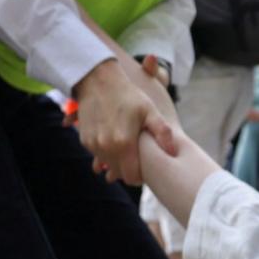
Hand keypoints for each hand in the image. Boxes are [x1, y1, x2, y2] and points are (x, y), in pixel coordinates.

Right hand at [74, 59, 176, 184]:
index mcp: (123, 143)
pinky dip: (106, 153)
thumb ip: (162, 132)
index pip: (132, 177)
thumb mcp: (150, 111)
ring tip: (127, 149)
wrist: (99, 81)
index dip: (140, 177)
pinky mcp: (85, 140)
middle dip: (128, 171)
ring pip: (107, 165)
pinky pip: (97, 155)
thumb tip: (173, 153)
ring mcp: (93, 144)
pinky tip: (115, 141)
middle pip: (119, 174)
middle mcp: (106, 147)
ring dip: (116, 162)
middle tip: (138, 160)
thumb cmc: (129, 96)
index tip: (146, 170)